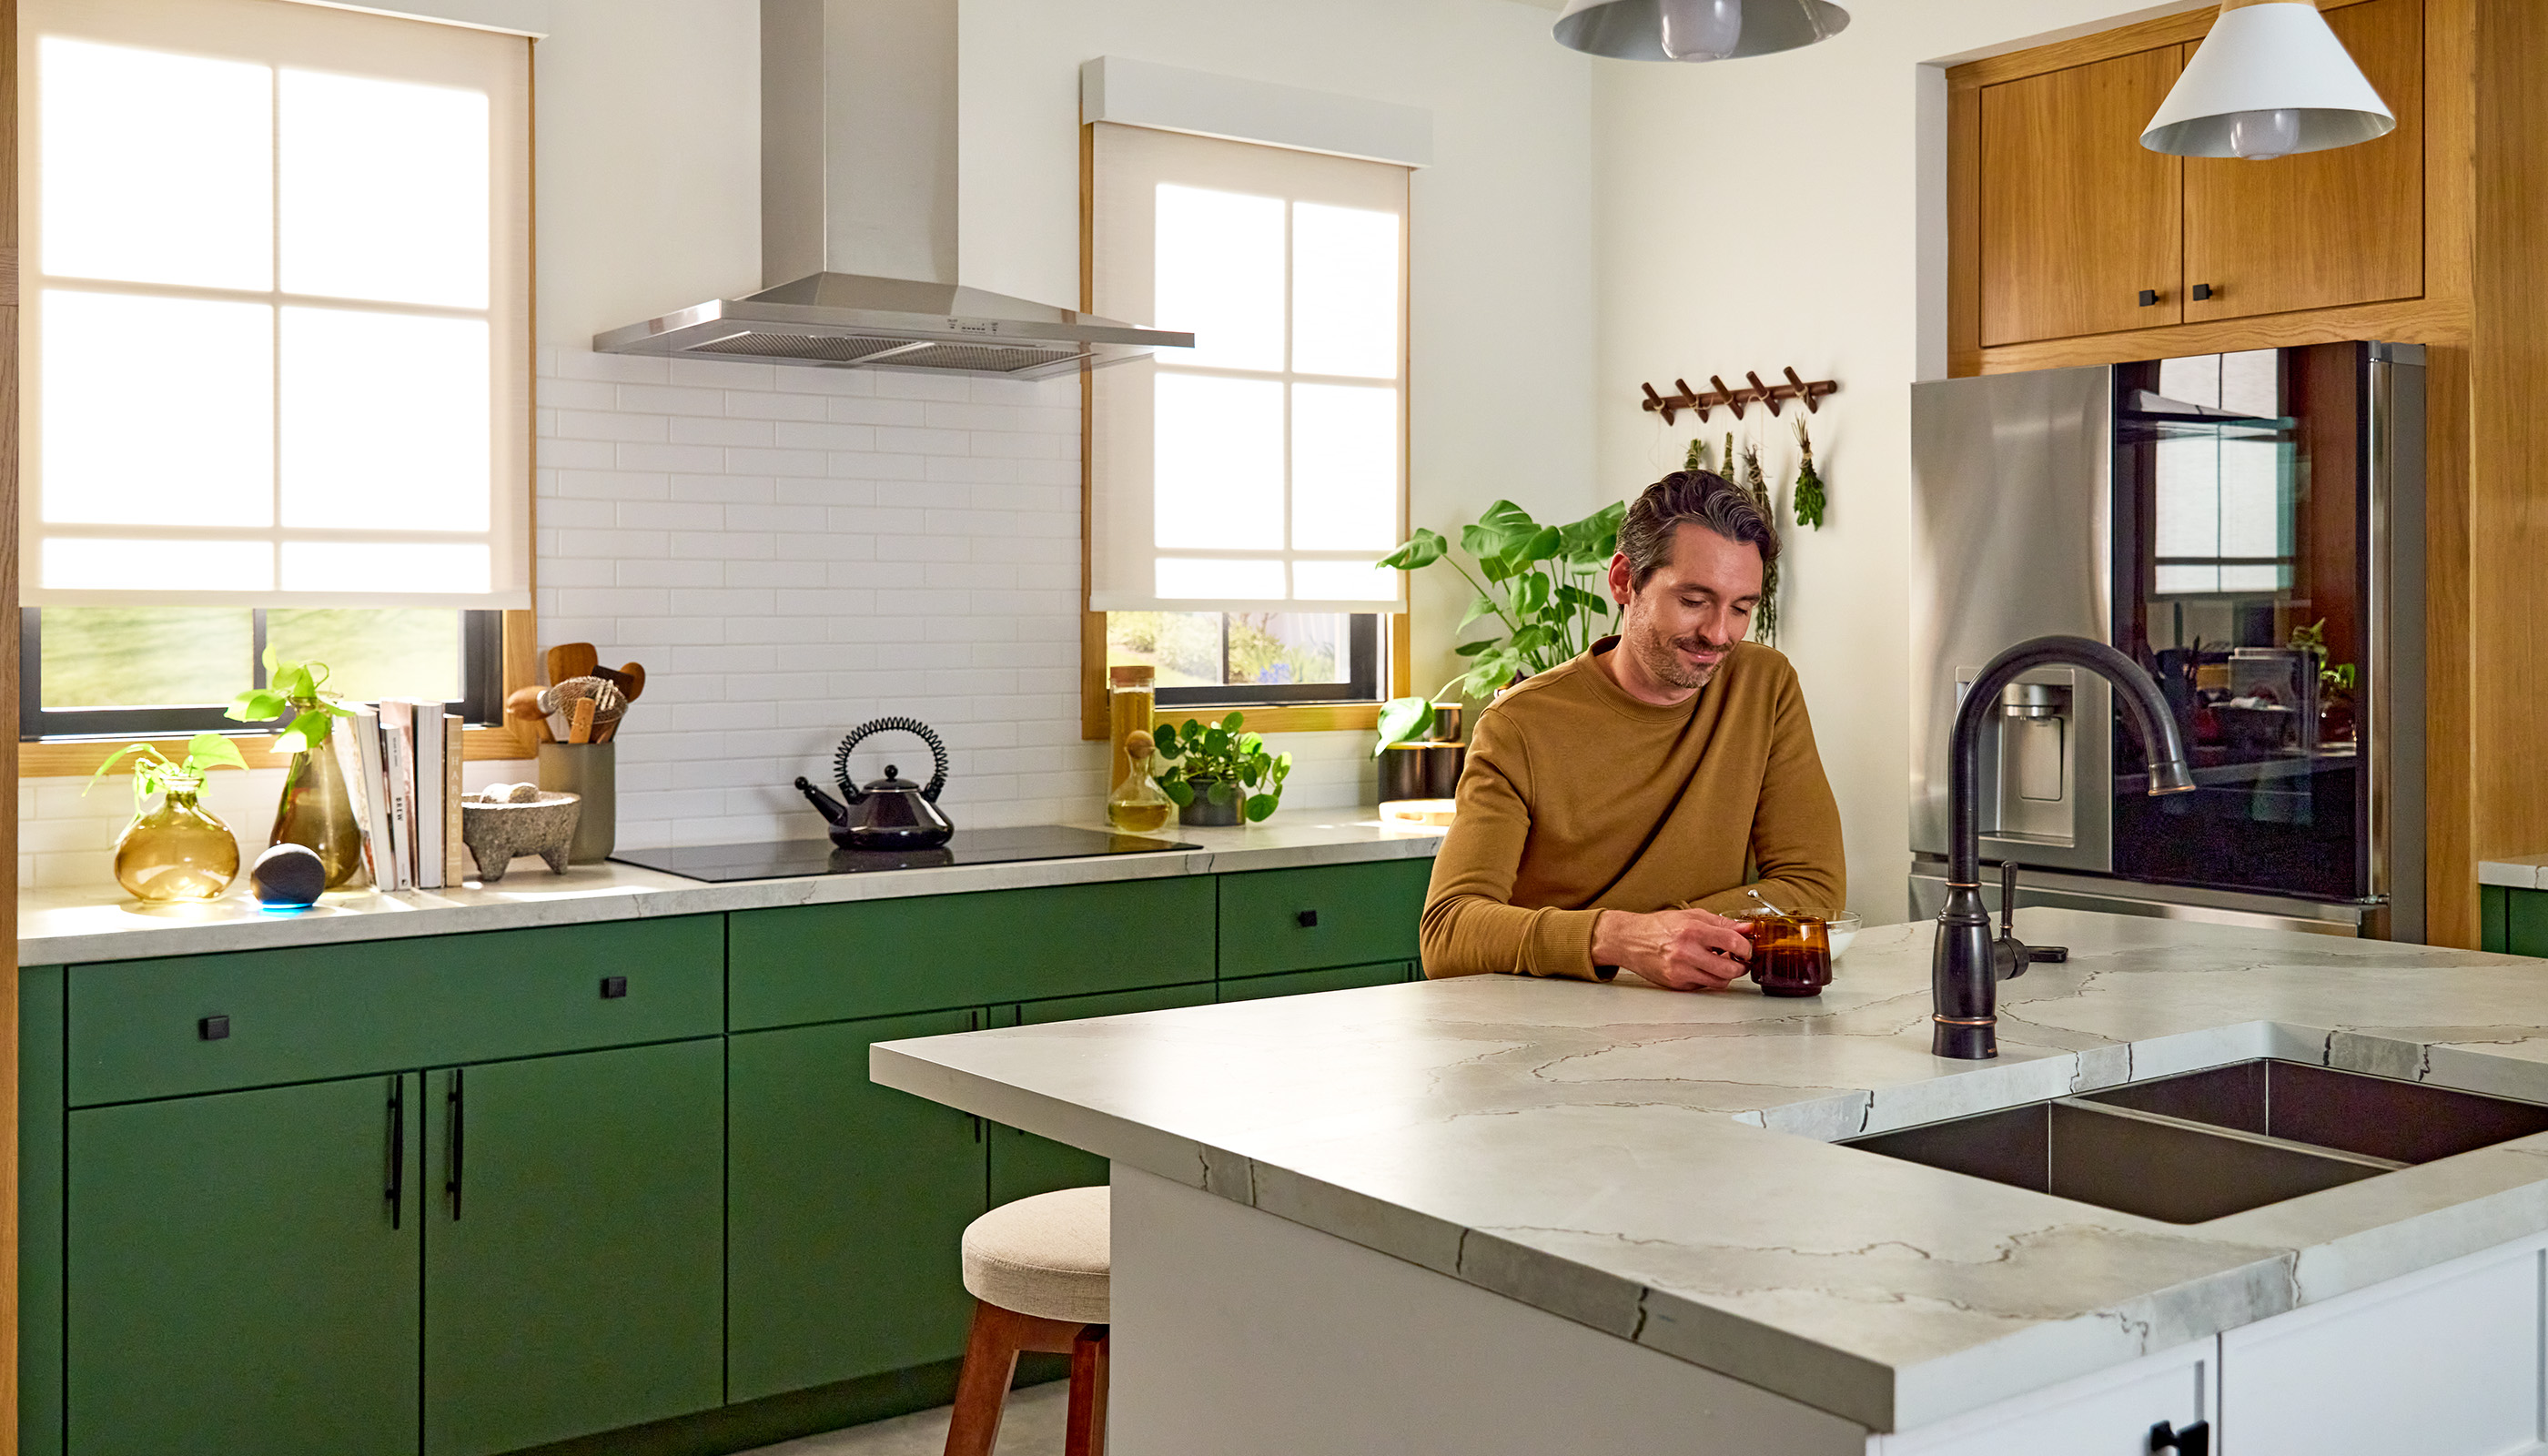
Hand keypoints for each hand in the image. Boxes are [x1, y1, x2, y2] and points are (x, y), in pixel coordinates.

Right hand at [1590, 907, 1751, 991]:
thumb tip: (1746, 928)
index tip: (1746, 947)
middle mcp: (1686, 952)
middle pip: (1730, 969)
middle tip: (1740, 959)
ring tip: (1720, 962)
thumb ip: (1722, 923)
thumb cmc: (1658, 927)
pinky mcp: (1676, 984)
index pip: (1733, 942)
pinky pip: (1703, 985)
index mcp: (1692, 930)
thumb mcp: (1692, 916)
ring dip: (1726, 974)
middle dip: (1740, 966)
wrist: (1629, 940)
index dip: (1746, 947)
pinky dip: (1708, 978)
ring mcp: (1681, 971)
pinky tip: (1701, 966)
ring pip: (1719, 982)